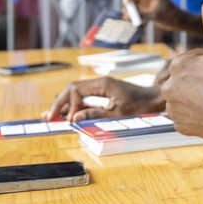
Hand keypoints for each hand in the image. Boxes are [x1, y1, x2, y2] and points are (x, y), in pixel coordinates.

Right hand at [42, 76, 163, 121]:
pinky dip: (75, 105)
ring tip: (51, 115)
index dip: (69, 105)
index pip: (75, 90)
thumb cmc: (140, 105)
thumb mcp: (118, 113)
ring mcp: (102, 87)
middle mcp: (100, 82)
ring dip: (65, 105)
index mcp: (103, 84)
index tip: (68, 120)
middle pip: (73, 89)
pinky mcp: (104, 92)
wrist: (155, 99)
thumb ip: (96, 114)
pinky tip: (67, 113)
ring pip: (77, 93)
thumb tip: (74, 118)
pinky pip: (85, 97)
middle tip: (47, 117)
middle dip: (60, 103)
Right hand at [124, 0, 200, 34]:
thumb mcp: (155, 16)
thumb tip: (127, 15)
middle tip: (125, 12)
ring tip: (127, 18)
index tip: (126, 1)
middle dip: (128, 3)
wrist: (178, 22)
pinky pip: (136, 10)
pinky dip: (133, 14)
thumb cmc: (170, 16)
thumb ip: (141, 14)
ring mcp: (148, 1)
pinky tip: (133, 21)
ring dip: (129, 10)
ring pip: (133, 3)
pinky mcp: (147, 8)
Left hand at [162, 0, 202, 142]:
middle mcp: (168, 87)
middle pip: (186, 76)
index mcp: (178, 65)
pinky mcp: (178, 126)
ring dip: (197, 94)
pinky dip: (197, 112)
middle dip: (200, 77)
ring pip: (185, 95)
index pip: (193, 58)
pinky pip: (186, 114)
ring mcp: (172, 109)